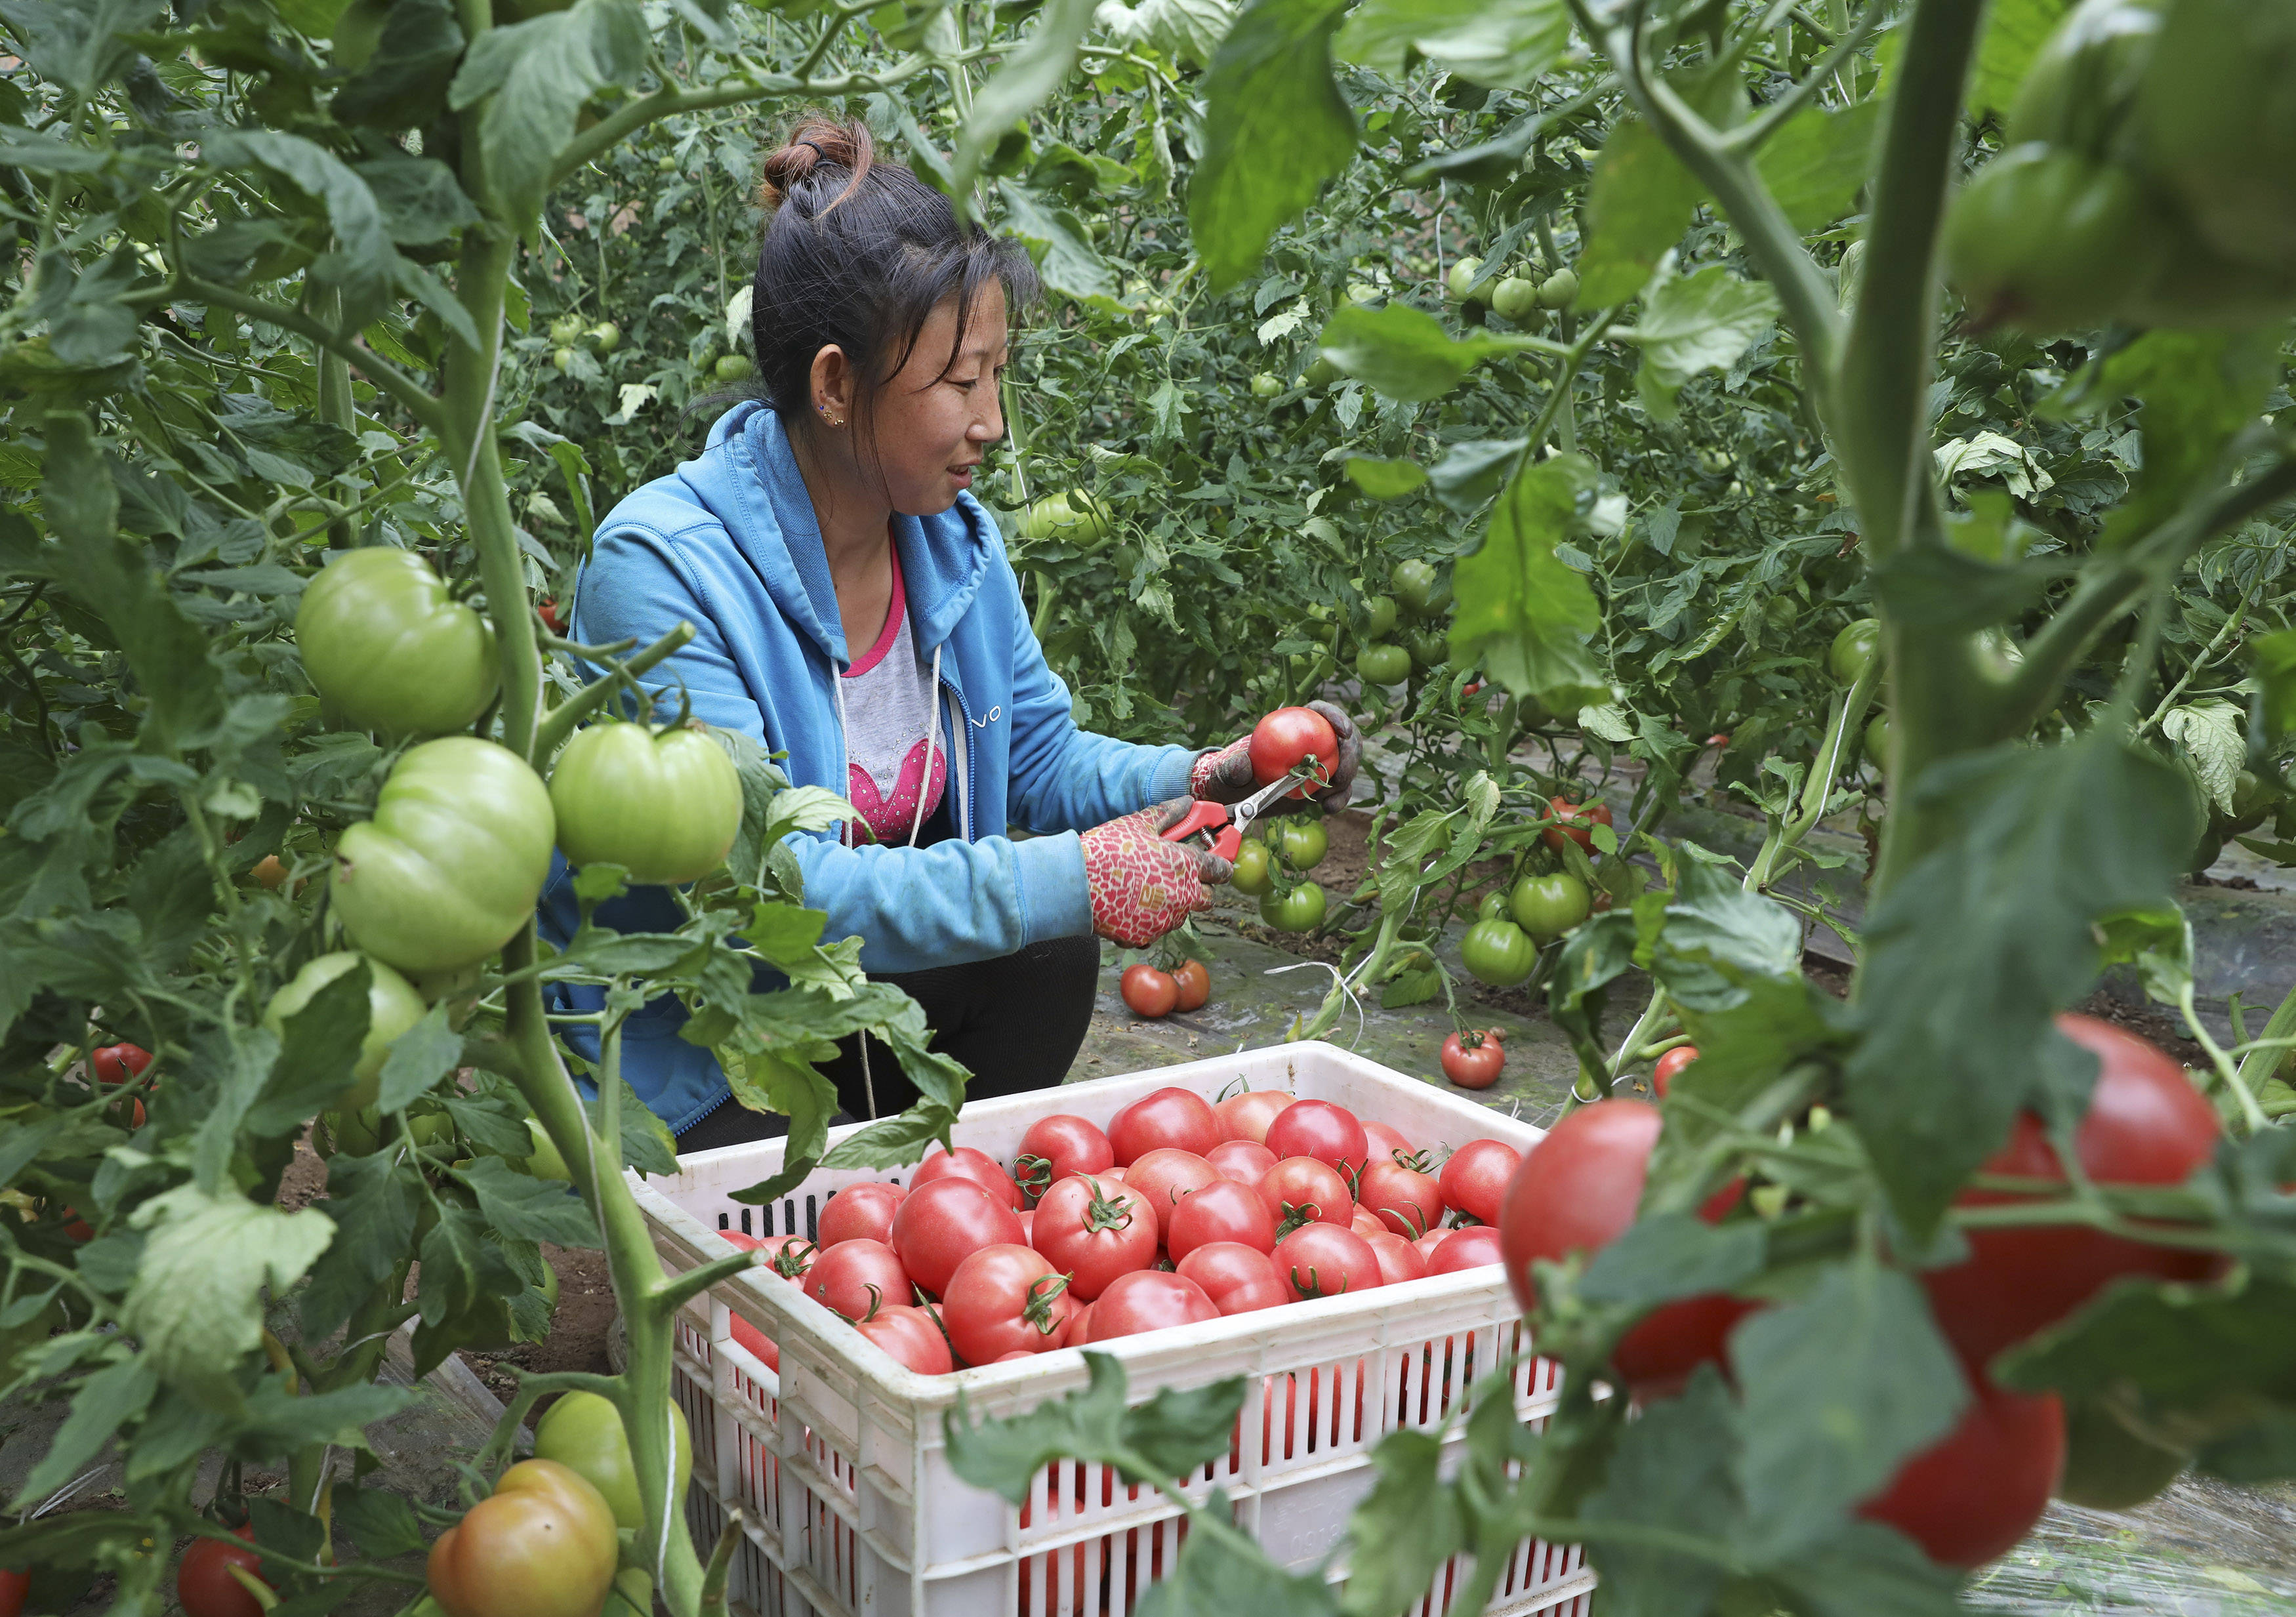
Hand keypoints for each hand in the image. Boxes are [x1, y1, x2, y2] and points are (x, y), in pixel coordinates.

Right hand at [1080, 800, 1231, 946]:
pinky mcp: (1145, 937)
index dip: (1221, 865)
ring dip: (1171, 903)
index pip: (1221, 869)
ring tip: (1144, 888)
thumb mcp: (1139, 824)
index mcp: (1185, 866)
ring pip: (1180, 914)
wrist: (1076, 884)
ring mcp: (1164, 920)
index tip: (1218, 863)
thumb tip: (1188, 802)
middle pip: (1207, 898)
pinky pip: (1154, 929)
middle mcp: (1182, 896)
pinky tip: (1130, 904)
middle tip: (1178, 876)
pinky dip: (1147, 919)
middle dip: (1199, 888)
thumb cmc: (1108, 850)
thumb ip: (1169, 813)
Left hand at [1189, 701, 1361, 814]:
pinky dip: (1337, 800)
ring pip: (1345, 766)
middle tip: (1342, 774)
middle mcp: (1310, 742)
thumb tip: (1243, 765)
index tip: (1343, 731)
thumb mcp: (1226, 770)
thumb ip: (1233, 767)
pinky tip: (1329, 808)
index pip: (1320, 712)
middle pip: (1342, 739)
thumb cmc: (1229, 775)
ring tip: (1330, 799)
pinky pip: (1337, 791)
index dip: (1336, 717)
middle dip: (1351, 754)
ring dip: (1345, 782)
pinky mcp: (1320, 787)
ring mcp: (1318, 765)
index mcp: (1291, 725)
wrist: (1233, 798)